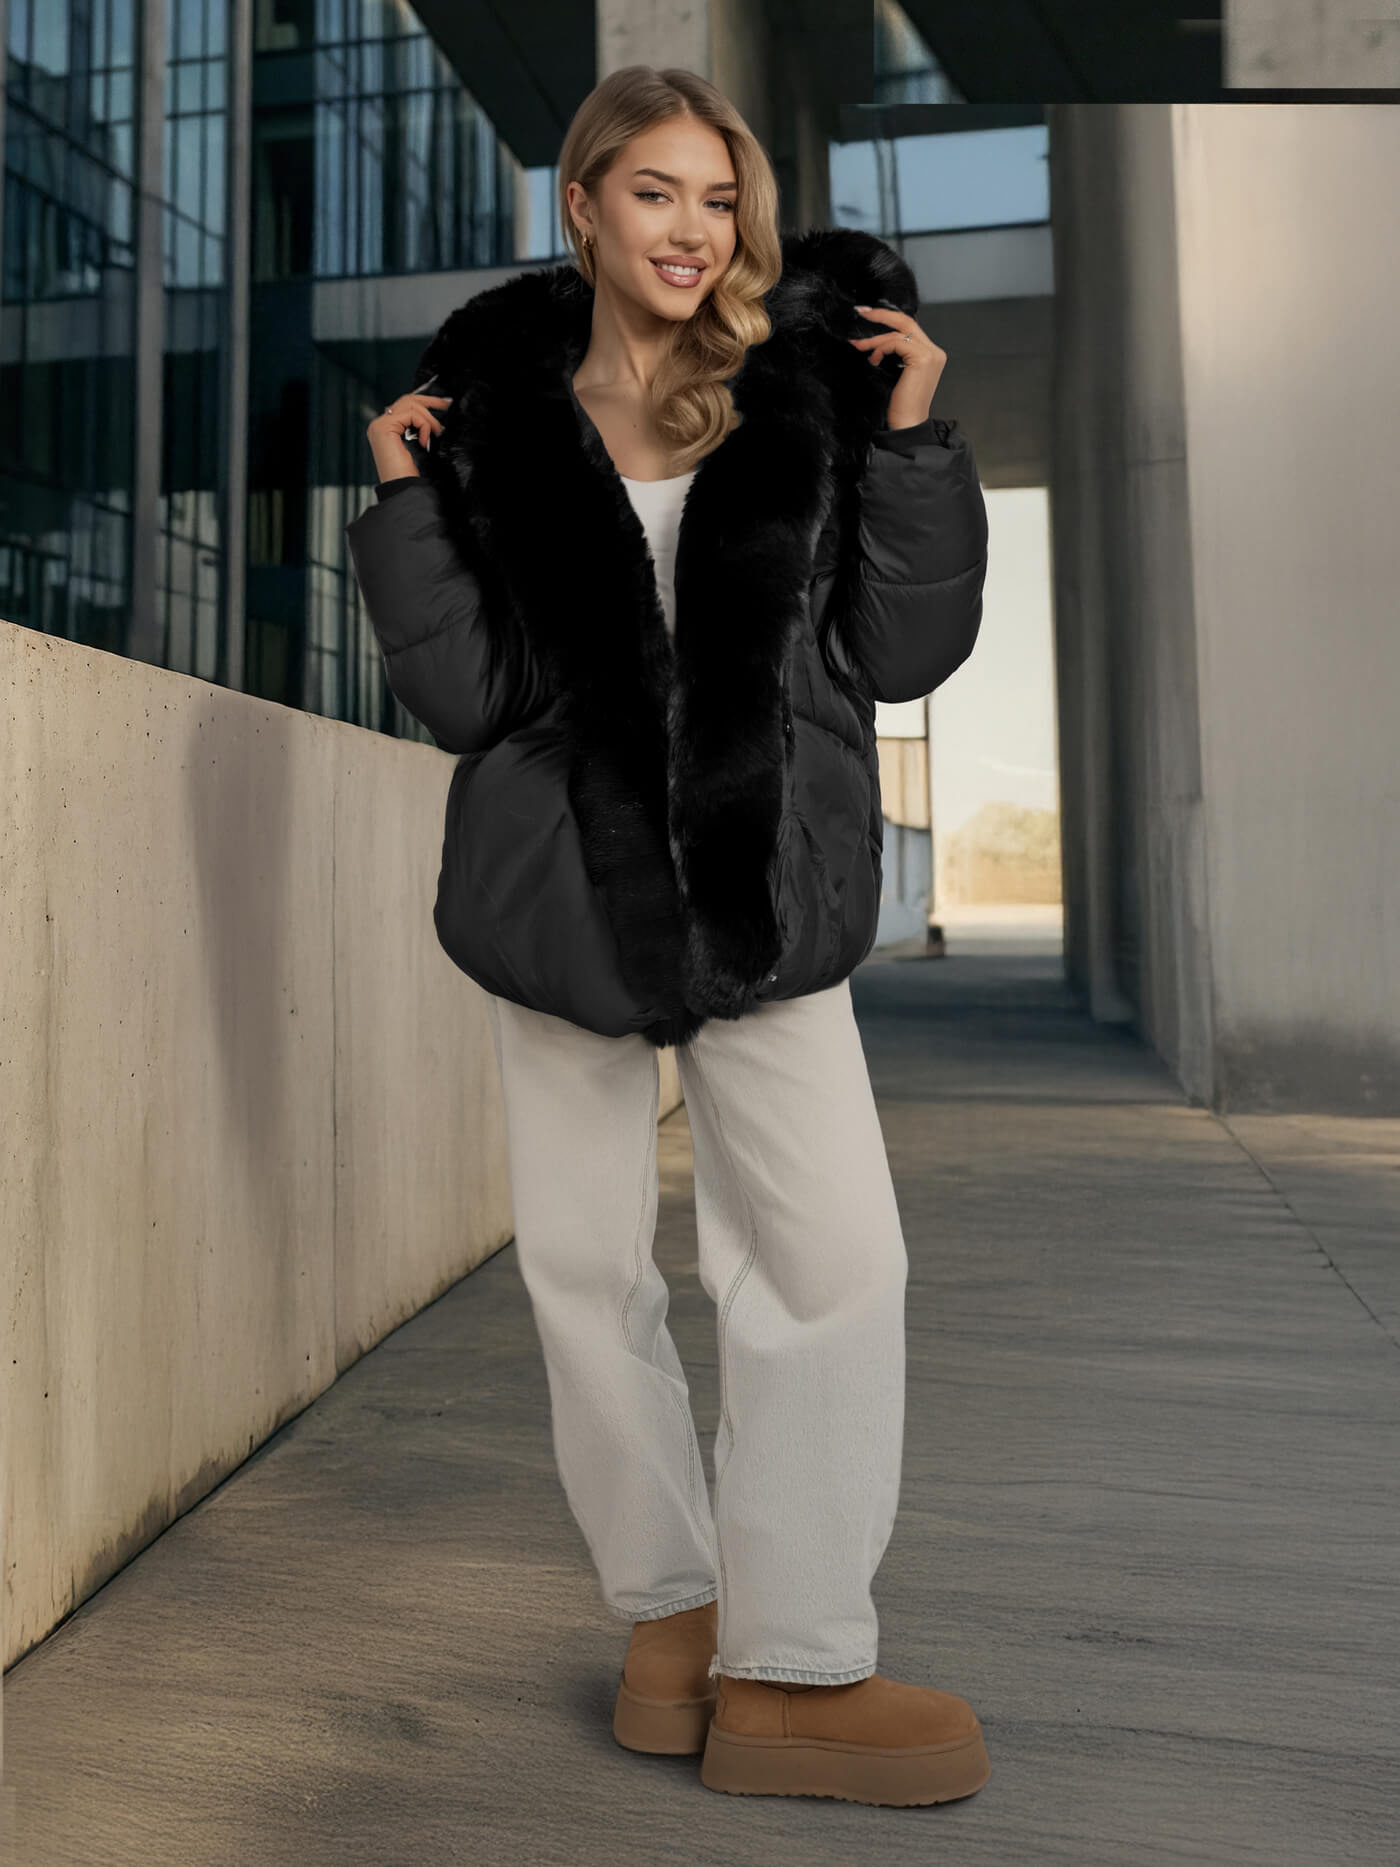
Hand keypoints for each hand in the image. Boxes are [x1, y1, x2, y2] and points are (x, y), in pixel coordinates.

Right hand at [367, 383, 452, 480]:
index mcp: (385, 430)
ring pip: (410, 404)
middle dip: (429, 400)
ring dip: (429, 418)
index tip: (443, 404)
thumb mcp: (417, 447)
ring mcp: (379, 425)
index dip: (424, 402)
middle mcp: (379, 425)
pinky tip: (425, 441)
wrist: (404, 490)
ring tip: (437, 431)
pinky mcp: (384, 427)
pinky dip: (424, 425)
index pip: (404, 406)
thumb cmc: (410, 476)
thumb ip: (418, 430)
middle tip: (447, 403)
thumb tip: (433, 418)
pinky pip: (411, 414)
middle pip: (406, 400)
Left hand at [849, 304, 945, 430]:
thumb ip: (897, 354)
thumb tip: (878, 340)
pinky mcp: (922, 359)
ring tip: (859, 345)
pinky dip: (880, 348)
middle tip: (860, 313)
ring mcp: (930, 354)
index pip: (909, 327)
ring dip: (874, 338)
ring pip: (898, 331)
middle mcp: (934, 351)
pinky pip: (896, 342)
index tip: (868, 317)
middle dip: (881, 315)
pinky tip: (874, 359)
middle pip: (906, 321)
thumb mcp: (898, 374)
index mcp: (931, 354)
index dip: (887, 319)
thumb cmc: (901, 405)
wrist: (908, 425)